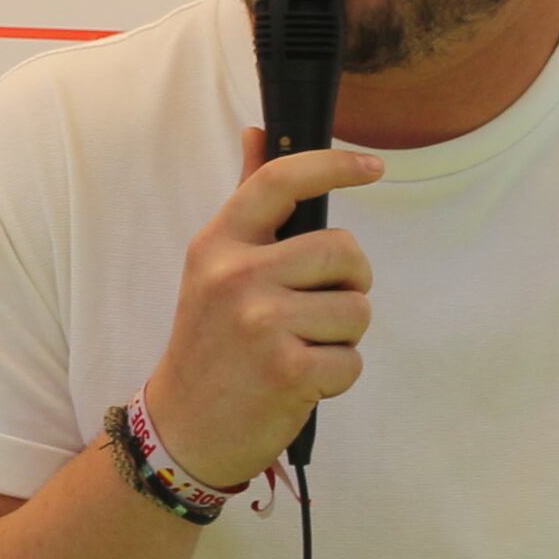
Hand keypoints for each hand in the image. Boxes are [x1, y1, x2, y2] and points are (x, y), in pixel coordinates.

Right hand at [137, 137, 385, 489]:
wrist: (185, 428)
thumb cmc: (209, 343)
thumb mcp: (213, 267)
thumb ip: (246, 202)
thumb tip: (256, 131)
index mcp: (218, 244)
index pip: (279, 181)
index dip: (333, 165)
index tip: (373, 167)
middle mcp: (235, 276)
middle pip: (343, 251)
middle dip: (352, 281)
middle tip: (323, 306)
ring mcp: (260, 324)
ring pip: (356, 310)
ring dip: (343, 336)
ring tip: (302, 349)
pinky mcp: (286, 371)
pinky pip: (352, 361)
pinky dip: (338, 377)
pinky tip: (301, 382)